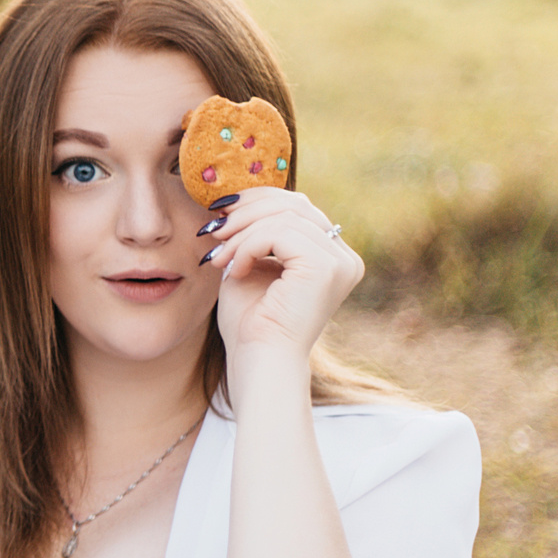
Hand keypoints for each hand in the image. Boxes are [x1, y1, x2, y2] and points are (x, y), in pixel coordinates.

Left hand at [197, 185, 362, 374]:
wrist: (258, 360)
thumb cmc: (250, 322)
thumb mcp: (251, 264)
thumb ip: (256, 233)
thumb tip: (239, 197)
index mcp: (331, 256)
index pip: (297, 207)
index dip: (256, 201)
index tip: (219, 213)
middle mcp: (344, 257)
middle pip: (294, 204)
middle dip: (246, 211)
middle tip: (213, 230)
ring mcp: (340, 262)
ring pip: (284, 216)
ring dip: (241, 232)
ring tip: (217, 256)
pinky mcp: (326, 267)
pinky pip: (280, 233)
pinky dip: (249, 246)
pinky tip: (236, 270)